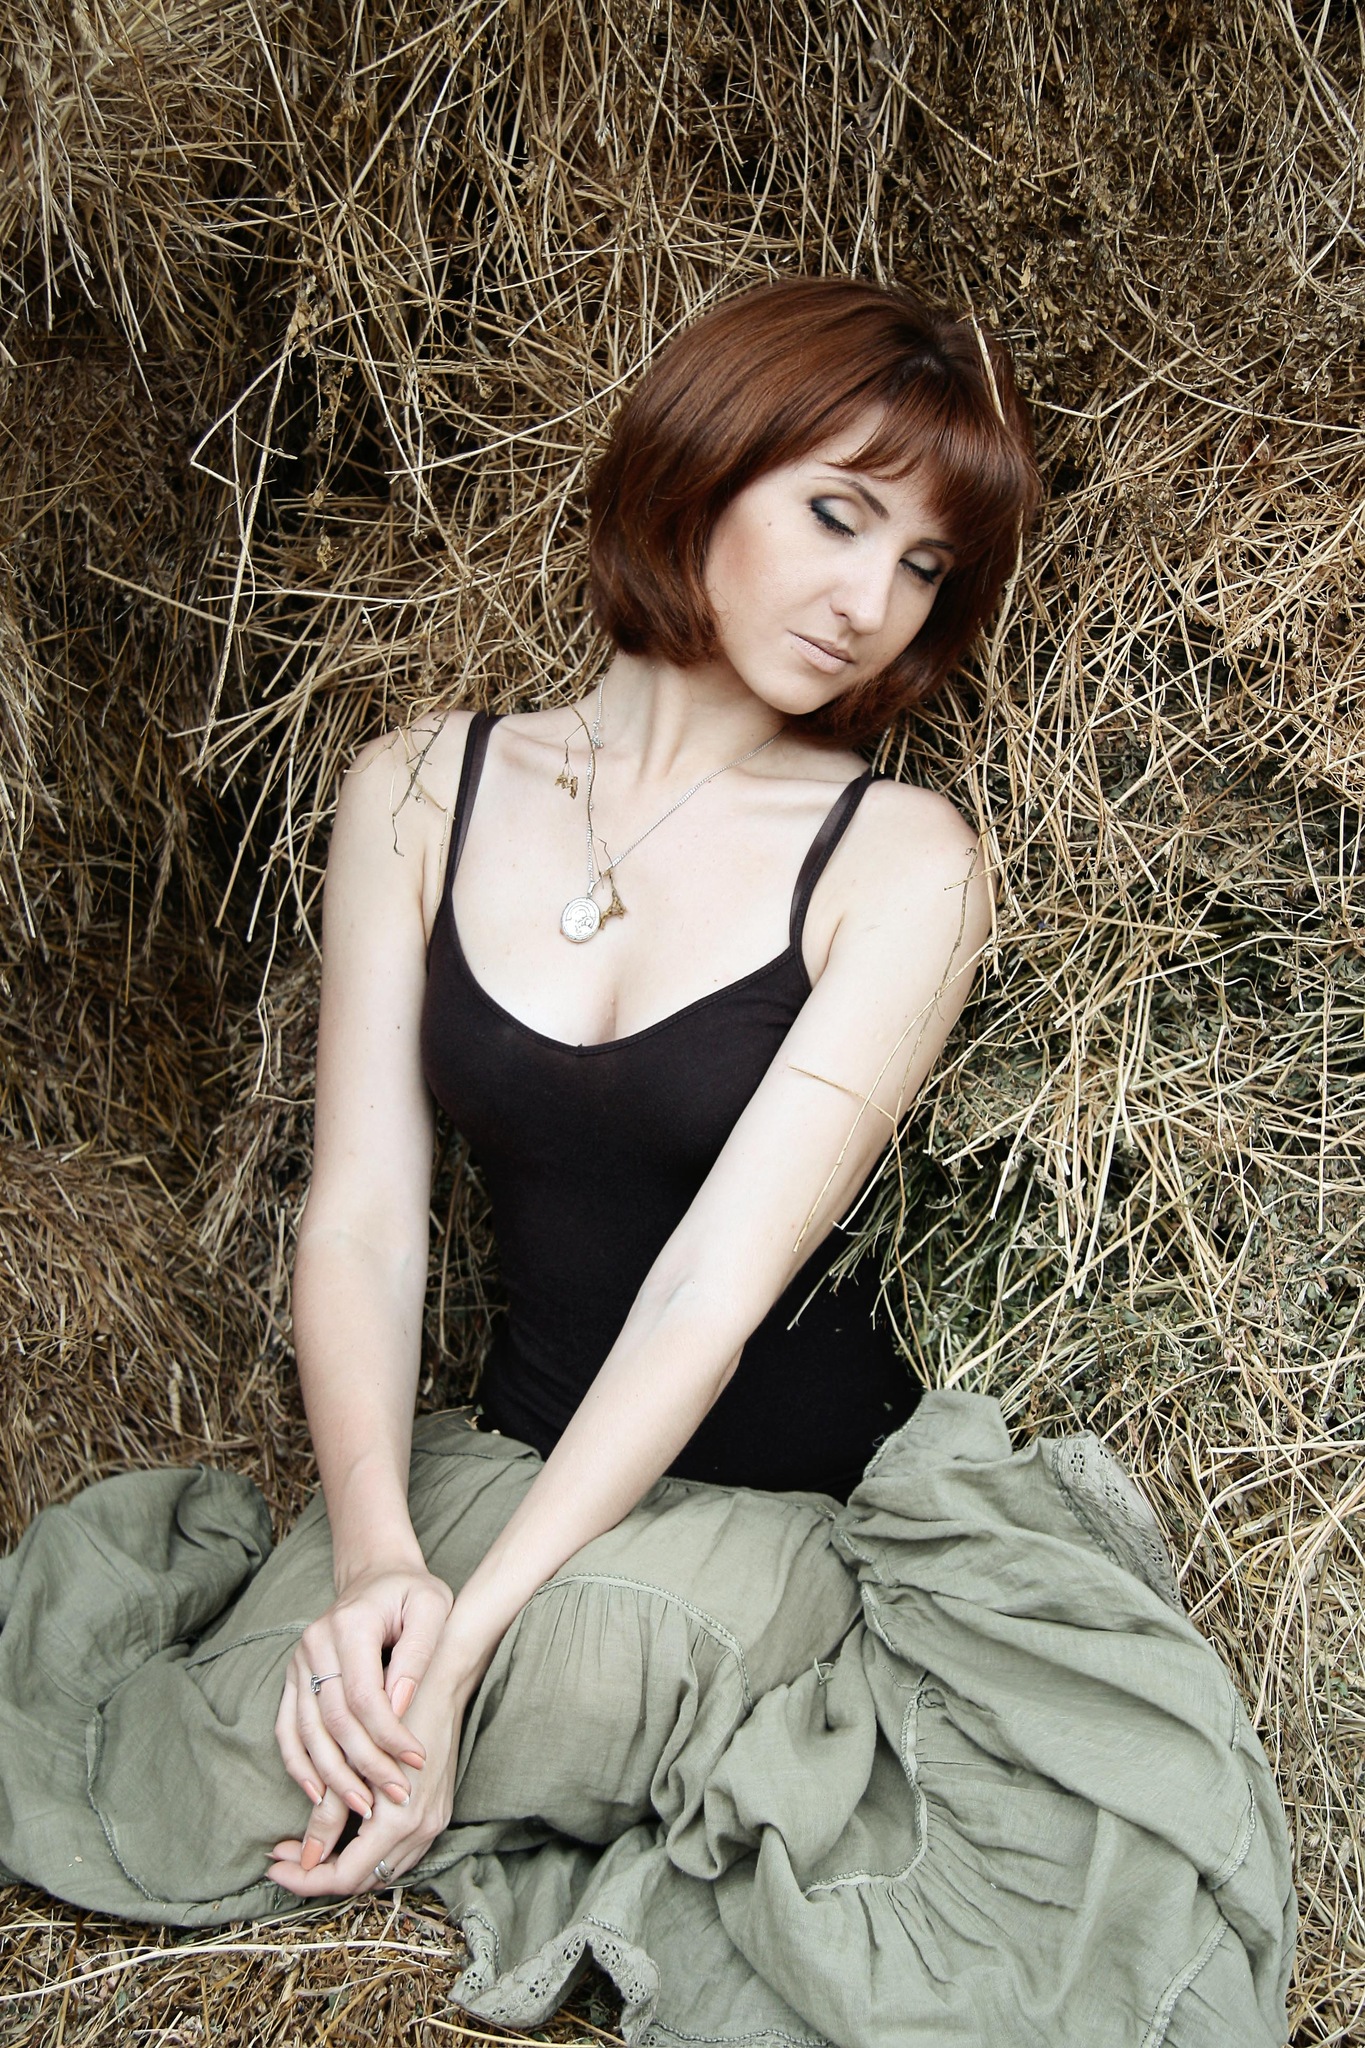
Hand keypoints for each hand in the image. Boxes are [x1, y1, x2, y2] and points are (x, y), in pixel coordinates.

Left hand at [268, 1653, 475, 1895]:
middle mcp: (422, 1829)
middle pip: (362, 1882)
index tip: (274, 1866)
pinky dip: (365, 1853)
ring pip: (380, 1872)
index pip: (346, 1877)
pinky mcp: (437, 1812)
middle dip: (318, 1874)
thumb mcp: (360, 1759)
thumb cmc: (398, 1707)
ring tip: (306, 1846)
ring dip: (342, 1864)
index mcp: (402, 1819)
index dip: (306, 1878)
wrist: (446, 1677)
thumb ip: (334, 1810)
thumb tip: (306, 1854)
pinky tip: (342, 1834)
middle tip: (282, 1857)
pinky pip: (397, 1854)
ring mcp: (434, 1822)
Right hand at [273, 1562, 454, 1843]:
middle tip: (396, 1795)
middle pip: (335, 1719)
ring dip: (333, 1775)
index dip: (389, 1734)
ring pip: (308, 1731)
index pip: (364, 1695)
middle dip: (366, 1763)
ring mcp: (298, 1662)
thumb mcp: (432, 1608)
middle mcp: (315, 1643)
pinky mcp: (292, 1678)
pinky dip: (299, 1764)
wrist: (376, 1576)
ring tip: (362, 1805)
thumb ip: (417, 1654)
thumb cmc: (411, 1594)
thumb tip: (399, 1707)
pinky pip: (287, 1729)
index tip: (418, 1761)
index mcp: (349, 1624)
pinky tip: (318, 1794)